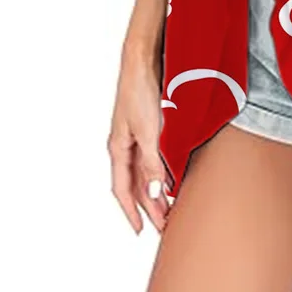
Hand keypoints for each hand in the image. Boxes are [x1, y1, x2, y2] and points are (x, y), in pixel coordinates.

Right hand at [107, 41, 169, 233]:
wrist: (143, 61)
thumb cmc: (140, 92)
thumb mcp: (148, 132)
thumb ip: (152, 162)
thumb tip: (155, 192)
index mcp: (118, 148)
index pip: (122, 189)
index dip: (132, 211)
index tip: (141, 230)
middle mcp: (125, 144)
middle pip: (136, 184)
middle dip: (149, 206)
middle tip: (164, 225)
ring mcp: (136, 134)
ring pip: (145, 171)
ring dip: (156, 189)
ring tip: (171, 206)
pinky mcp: (150, 124)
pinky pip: (154, 156)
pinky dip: (162, 170)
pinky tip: (173, 175)